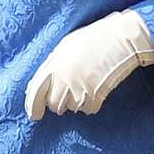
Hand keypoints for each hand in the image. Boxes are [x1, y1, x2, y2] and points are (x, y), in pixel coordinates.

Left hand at [25, 10, 153, 118]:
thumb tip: (34, 88)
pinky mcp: (96, 96)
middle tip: (71, 88)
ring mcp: (80, 88)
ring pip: (71, 108)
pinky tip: (96, 87)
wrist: (119, 38)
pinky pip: (88, 109)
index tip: (34, 115)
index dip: (33, 105)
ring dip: (75, 101)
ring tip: (86, 82)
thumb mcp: (65, 48)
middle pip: (54, 104)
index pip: (36, 91)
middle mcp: (64, 78)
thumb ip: (50, 67)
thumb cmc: (92, 40)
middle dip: (59, 101)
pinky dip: (91, 103)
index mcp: (53, 64)